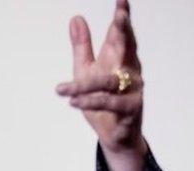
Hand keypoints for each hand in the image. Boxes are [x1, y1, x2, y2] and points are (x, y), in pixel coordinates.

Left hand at [56, 1, 150, 170]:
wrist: (115, 135)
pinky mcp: (129, 110)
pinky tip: (72, 102)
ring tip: (60, 89)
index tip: (121, 0)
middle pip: (128, 49)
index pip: (121, 34)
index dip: (122, 17)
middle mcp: (131, 71)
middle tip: (119, 18)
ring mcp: (132, 90)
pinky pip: (109, 104)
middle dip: (124, 33)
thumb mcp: (86, 70)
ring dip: (84, 85)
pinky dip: (89, 102)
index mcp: (120, 58)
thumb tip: (76, 18)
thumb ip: (82, 46)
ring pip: (109, 82)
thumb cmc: (102, 99)